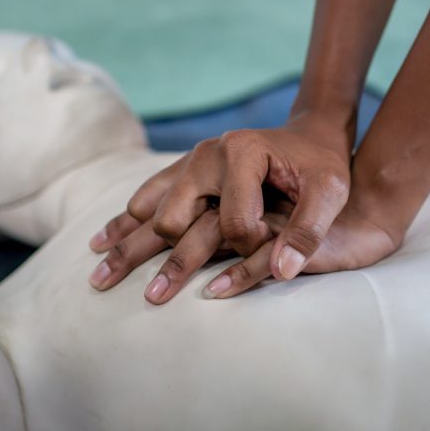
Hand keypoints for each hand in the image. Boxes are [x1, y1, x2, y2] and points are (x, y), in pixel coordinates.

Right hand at [88, 185, 398, 303]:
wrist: (310, 133)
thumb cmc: (323, 164)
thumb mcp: (330, 193)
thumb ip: (308, 231)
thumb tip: (281, 273)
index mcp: (241, 154)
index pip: (233, 222)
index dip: (251, 247)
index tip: (268, 251)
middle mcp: (208, 155)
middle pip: (173, 218)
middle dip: (166, 259)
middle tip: (148, 297)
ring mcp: (192, 160)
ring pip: (149, 208)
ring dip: (126, 242)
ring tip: (99, 274)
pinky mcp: (186, 167)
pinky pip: (148, 193)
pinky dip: (126, 219)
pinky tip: (105, 240)